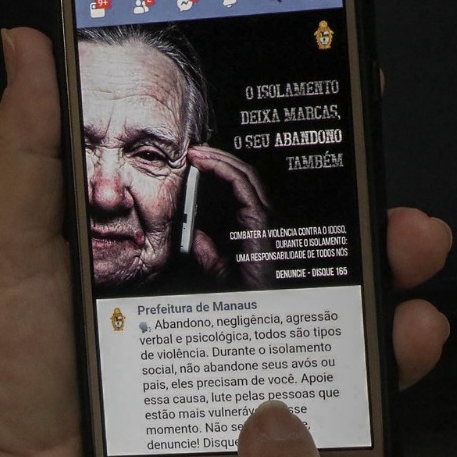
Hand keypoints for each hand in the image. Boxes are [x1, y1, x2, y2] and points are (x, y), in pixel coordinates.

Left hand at [0, 28, 453, 456]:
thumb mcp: (3, 246)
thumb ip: (26, 148)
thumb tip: (29, 42)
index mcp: (148, 256)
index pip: (232, 183)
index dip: (286, 137)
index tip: (334, 80)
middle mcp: (199, 310)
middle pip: (300, 249)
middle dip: (360, 206)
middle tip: (385, 179)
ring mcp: (232, 375)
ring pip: (331, 322)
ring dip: (388, 281)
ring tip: (411, 252)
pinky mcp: (252, 445)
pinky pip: (330, 412)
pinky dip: (381, 379)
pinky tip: (405, 342)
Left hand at [184, 144, 273, 287]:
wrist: (253, 307)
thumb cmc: (241, 291)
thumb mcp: (215, 267)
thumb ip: (206, 249)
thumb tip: (192, 233)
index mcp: (253, 224)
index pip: (239, 186)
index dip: (219, 169)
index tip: (196, 162)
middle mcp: (262, 216)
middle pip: (243, 174)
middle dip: (218, 158)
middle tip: (194, 150)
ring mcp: (263, 216)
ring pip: (244, 174)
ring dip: (219, 159)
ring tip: (197, 153)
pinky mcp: (259, 220)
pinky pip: (242, 186)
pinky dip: (223, 170)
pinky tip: (206, 165)